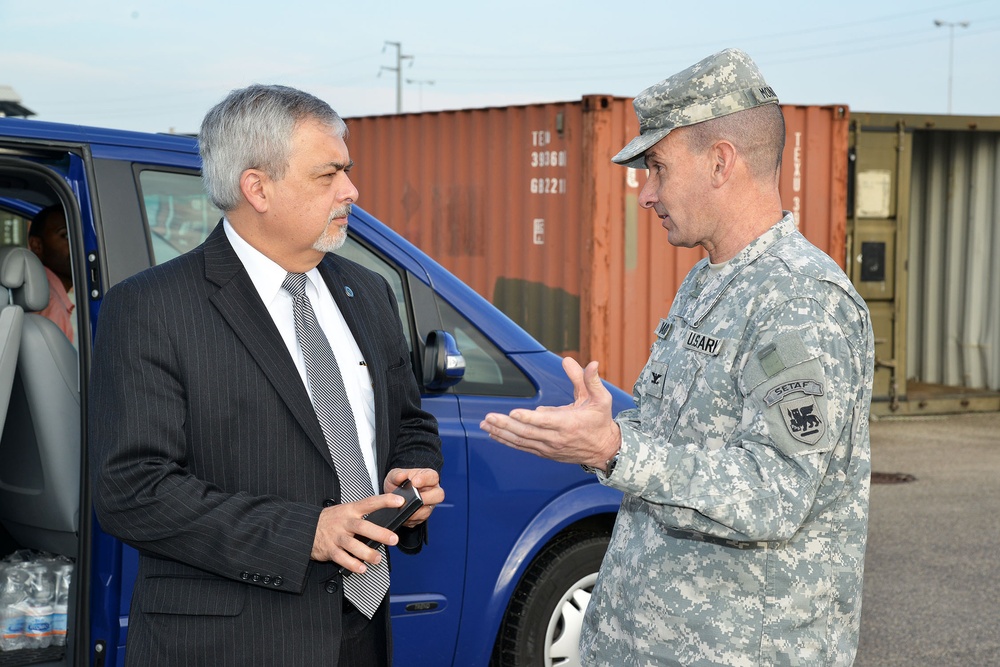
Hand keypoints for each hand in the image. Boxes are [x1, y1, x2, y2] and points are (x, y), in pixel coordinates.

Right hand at [311, 493, 404, 573]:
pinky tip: (362, 568)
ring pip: (353, 545)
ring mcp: (337, 536)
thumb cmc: (331, 520)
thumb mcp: (345, 510)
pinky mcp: (330, 550)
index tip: (399, 501)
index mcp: (350, 510)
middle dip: (379, 533)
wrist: (305, 528)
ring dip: (367, 553)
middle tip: (393, 539)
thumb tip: (386, 520)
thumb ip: (362, 515)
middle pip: (363, 527)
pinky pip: (342, 558)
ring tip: (378, 559)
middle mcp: (344, 522)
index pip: (370, 503)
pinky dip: (352, 564)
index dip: (385, 501)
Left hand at [385, 468, 443, 527]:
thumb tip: (401, 477)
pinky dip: (410, 518)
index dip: (425, 480)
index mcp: (428, 477)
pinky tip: (403, 514)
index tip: (414, 482)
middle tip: (414, 498)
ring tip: (404, 508)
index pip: (433, 477)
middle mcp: (432, 491)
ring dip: (415, 510)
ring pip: (428, 511)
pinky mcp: (422, 516)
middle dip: (426, 498)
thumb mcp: (394, 475)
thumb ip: (397, 475)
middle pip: (439, 495)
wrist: (391, 496)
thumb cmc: (396, 483)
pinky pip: (419, 520)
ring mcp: (428, 505)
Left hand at [480, 357, 620, 469]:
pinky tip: (494, 434)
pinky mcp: (545, 452)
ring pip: (522, 441)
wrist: (604, 449)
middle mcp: (557, 438)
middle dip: (506, 425)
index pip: (546, 421)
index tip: (513, 412)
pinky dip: (507, 441)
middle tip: (489, 417)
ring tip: (485, 424)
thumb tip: (591, 363)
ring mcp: (549, 448)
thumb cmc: (600, 421)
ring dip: (502, 433)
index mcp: (569, 424)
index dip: (528, 418)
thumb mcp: (601, 398)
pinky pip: (523, 447)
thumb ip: (591, 380)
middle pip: (527, 433)